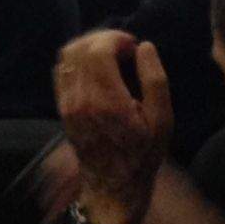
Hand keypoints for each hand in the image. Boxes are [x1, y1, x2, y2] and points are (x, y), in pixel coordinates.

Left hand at [53, 31, 171, 223]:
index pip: (98, 49)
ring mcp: (67, 104)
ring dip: (89, 47)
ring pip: (67, 56)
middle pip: (80, 48)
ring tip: (111, 56)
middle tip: (124, 49)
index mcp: (106, 101)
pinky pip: (62, 71)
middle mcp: (80, 99)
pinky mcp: (62, 108)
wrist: (114, 185)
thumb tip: (144, 47)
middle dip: (103, 39)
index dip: (116, 38)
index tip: (133, 47)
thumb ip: (155, 80)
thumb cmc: (143, 153)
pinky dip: (77, 60)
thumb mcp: (163, 120)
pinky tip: (96, 69)